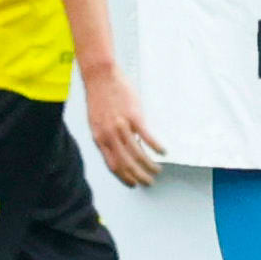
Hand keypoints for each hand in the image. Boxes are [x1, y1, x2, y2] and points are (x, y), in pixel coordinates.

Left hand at [82, 63, 163, 188]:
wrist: (100, 76)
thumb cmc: (99, 98)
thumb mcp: (97, 122)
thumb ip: (107, 137)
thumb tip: (121, 150)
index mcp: (99, 138)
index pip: (112, 165)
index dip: (124, 177)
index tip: (133, 184)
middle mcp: (109, 135)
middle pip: (126, 164)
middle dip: (139, 177)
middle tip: (149, 182)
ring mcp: (121, 126)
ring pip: (138, 154)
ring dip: (149, 166)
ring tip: (157, 170)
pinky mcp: (133, 116)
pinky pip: (147, 137)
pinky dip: (156, 147)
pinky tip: (163, 152)